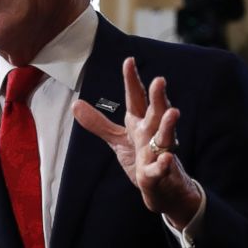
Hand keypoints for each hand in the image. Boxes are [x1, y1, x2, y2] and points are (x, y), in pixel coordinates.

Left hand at [72, 56, 200, 228]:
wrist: (162, 187)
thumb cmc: (142, 158)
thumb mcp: (118, 139)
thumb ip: (98, 123)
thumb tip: (75, 103)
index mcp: (140, 123)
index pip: (136, 98)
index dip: (132, 81)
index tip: (128, 60)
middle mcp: (153, 133)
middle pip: (156, 112)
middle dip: (158, 98)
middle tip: (159, 80)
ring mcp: (159, 152)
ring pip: (166, 137)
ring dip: (168, 125)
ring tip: (173, 112)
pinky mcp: (160, 173)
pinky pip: (163, 168)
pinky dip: (164, 164)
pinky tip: (166, 159)